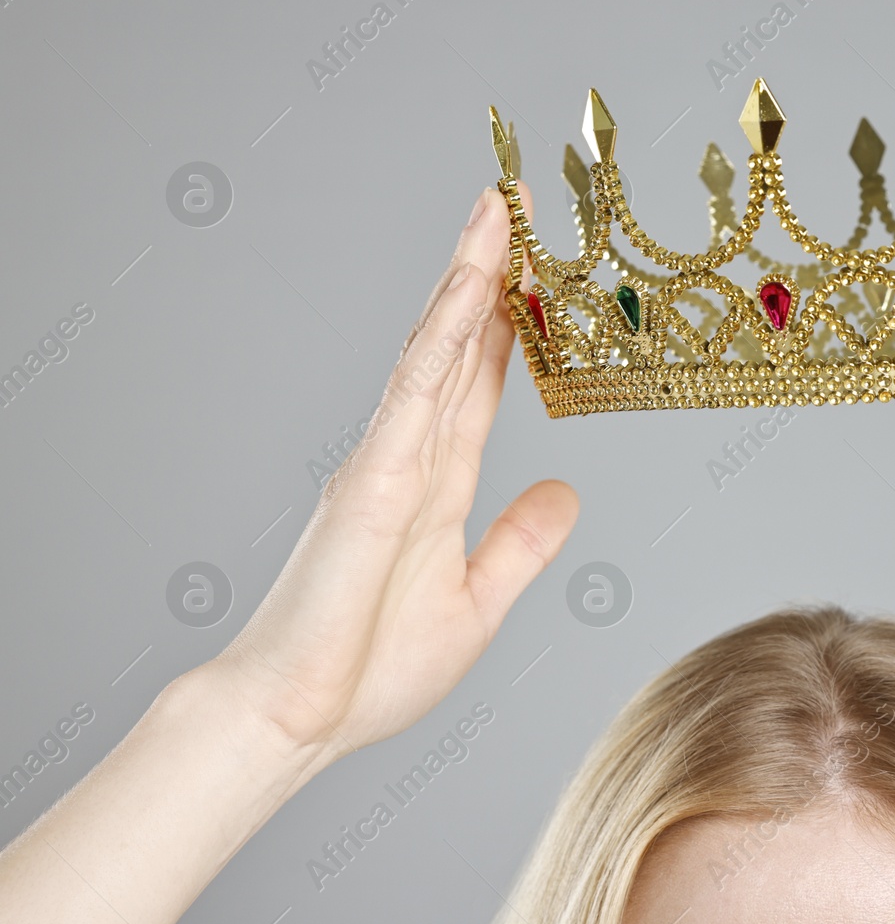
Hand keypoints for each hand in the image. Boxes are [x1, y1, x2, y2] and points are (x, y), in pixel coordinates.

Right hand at [209, 187, 578, 759]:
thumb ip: (518, 544)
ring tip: (500, 211)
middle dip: (488, 273)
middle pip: (458, 345)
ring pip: (435, 349)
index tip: (537, 269)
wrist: (297, 722)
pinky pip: (414, 393)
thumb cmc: (368, 672)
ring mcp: (387, 461)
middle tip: (517, 201)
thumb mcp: (476, 601)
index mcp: (436, 484)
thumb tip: (566, 495)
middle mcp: (411, 457)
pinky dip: (443, 336)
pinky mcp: (371, 479)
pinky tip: (468, 287)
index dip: (509, 324)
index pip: (482, 382)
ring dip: (468, 277)